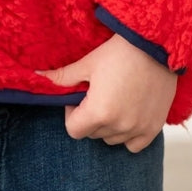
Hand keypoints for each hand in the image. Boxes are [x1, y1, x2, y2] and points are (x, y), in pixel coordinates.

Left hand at [34, 33, 177, 153]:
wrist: (156, 45)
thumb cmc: (120, 51)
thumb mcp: (88, 63)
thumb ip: (62, 77)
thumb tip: (36, 77)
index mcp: (99, 112)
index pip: (74, 130)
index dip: (72, 113)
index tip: (80, 96)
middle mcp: (119, 126)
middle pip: (93, 134)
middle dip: (90, 117)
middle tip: (97, 93)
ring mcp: (138, 129)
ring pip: (112, 139)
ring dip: (109, 125)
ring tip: (114, 98)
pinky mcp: (154, 128)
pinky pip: (134, 144)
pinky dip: (128, 133)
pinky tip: (128, 111)